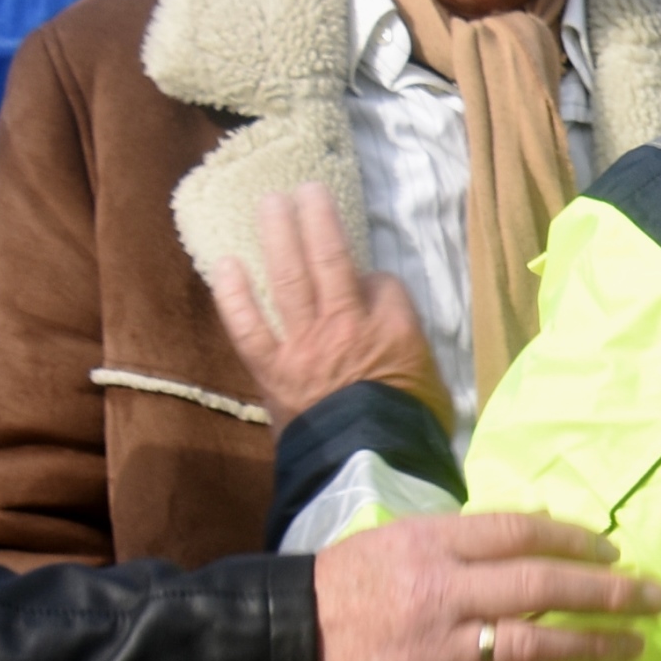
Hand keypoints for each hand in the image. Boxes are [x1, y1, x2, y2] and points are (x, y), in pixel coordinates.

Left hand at [209, 183, 448, 427]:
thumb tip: (394, 331)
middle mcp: (348, 324)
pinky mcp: (274, 369)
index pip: (383, 284)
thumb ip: (412, 350)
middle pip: (330, 260)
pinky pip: (249, 325)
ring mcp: (306, 344)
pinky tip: (226, 264)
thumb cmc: (412, 434)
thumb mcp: (434, 386)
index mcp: (394, 329)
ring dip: (278, 236)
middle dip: (317, 221)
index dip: (377, 281)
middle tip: (305, 188)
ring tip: (270, 203)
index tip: (372, 284)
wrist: (370, 471)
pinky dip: (234, 295)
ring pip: (290, 278)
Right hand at [312, 513, 660, 660]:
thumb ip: (461, 538)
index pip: (519, 534)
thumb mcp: (395, 540)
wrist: (280, 645)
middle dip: (607, 592)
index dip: (573, 540)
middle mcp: (443, 594)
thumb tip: (534, 531)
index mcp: (432, 546)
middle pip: (540, 587)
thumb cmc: (340, 587)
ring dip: (591, 646)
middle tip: (655, 596)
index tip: (612, 551)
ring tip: (634, 645)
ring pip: (532, 646)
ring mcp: (440, 651)